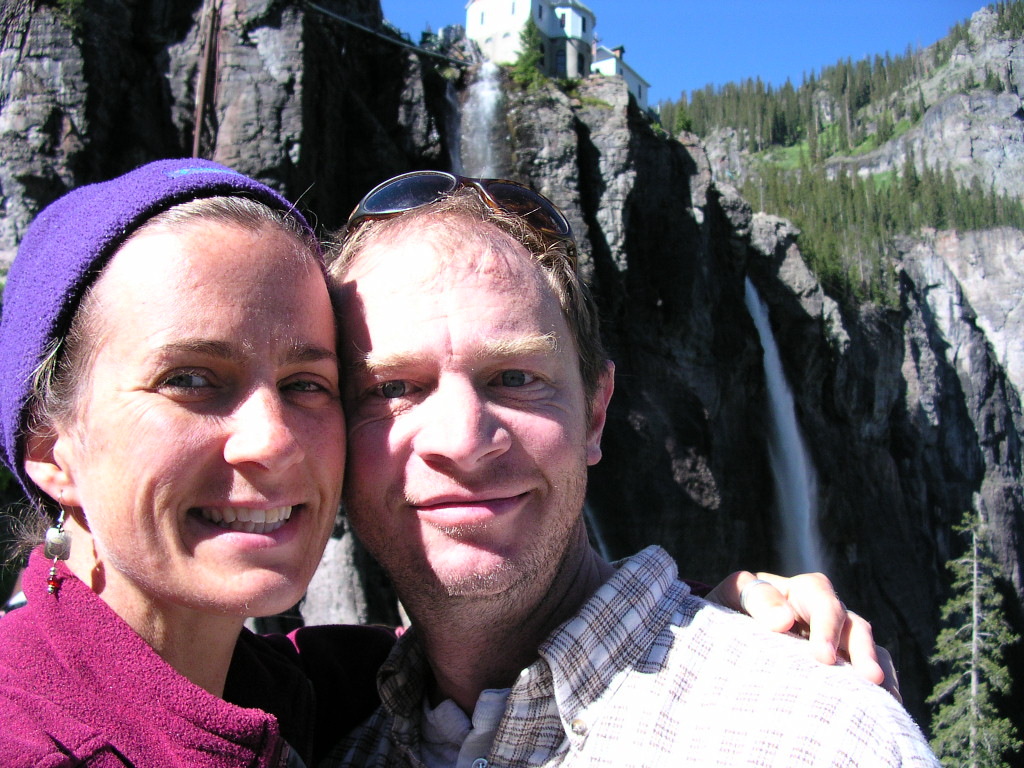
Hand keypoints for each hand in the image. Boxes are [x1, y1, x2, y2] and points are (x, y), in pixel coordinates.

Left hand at [704, 570, 900, 701]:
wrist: (725, 633)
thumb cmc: (728, 608)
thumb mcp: (733, 594)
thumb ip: (754, 597)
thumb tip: (784, 620)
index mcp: (801, 591)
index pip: (823, 599)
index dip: (827, 626)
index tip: (822, 657)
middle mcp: (826, 614)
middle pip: (855, 627)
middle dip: (863, 652)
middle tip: (869, 679)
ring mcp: (838, 641)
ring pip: (870, 650)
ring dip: (879, 672)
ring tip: (886, 701)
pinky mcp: (843, 667)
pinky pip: (870, 675)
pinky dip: (880, 690)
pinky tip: (883, 711)